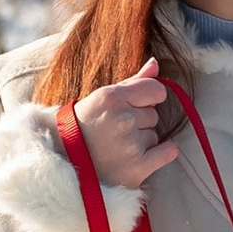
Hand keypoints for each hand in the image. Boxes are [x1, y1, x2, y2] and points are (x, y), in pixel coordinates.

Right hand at [71, 59, 178, 192]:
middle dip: (139, 122)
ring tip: (117, 147)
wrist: (63, 162)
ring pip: (155, 135)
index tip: (136, 106)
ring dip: (142, 142)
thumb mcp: (102, 98)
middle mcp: (123, 119)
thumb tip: (156, 63)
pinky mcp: (137, 168)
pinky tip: (142, 156)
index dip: (149, 98)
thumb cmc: (83, 127)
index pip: (156, 90)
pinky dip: (161, 154)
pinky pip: (168, 153)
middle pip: (153, 115)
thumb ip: (133, 81)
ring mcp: (130, 145)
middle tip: (115, 131)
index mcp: (112, 98)